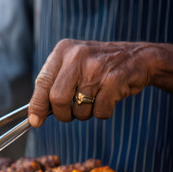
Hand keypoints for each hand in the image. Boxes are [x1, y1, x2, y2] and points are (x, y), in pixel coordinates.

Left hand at [28, 39, 155, 126]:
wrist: (139, 57)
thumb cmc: (98, 67)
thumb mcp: (72, 65)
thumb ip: (52, 85)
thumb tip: (34, 117)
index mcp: (63, 51)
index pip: (42, 82)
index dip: (37, 105)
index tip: (35, 121)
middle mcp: (77, 56)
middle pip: (57, 99)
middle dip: (63, 114)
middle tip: (70, 114)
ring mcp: (96, 67)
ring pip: (79, 109)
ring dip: (85, 113)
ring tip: (94, 98)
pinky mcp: (114, 79)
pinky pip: (100, 112)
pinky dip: (103, 112)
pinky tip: (109, 98)